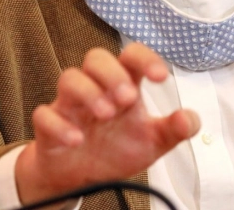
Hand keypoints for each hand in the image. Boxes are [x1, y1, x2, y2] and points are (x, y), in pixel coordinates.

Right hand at [14, 42, 199, 202]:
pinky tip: (77, 140)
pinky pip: (44, 115)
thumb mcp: (152, 142)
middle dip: (112, 73)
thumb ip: (174, 130)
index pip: (131, 57)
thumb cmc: (116, 148)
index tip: (161, 76)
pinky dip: (59, 125)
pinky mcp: (49, 127)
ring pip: (69, 78)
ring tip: (106, 114)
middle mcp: (95, 89)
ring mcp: (70, 106)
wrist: (82, 177)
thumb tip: (189, 119)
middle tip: (128, 98)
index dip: (145, 58)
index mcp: (123, 86)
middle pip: (96, 58)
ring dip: (88, 92)